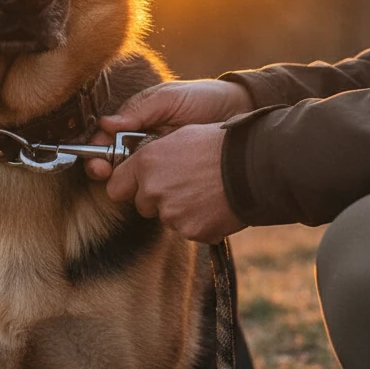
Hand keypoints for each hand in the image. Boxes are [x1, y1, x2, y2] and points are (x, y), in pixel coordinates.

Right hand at [86, 79, 251, 180]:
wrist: (240, 111)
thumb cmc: (203, 98)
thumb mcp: (169, 98)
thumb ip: (139, 110)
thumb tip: (106, 124)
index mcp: (135, 123)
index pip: (106, 141)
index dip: (97, 153)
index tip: (98, 164)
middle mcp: (142, 145)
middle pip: (114, 165)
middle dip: (106, 171)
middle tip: (107, 175)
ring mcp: (160, 162)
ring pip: (134, 180)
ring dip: (131, 184)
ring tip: (136, 182)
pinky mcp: (177, 176)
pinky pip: (159, 187)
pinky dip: (156, 192)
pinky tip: (159, 191)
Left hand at [103, 123, 245, 242]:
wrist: (253, 166)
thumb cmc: (219, 145)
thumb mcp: (180, 137)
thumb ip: (153, 155)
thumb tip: (142, 166)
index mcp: (146, 163)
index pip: (115, 187)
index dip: (128, 186)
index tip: (138, 185)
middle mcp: (153, 189)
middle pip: (142, 205)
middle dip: (157, 198)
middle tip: (184, 184)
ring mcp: (172, 213)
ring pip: (167, 218)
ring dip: (180, 210)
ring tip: (205, 191)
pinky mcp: (191, 231)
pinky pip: (189, 230)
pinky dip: (201, 222)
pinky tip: (216, 205)